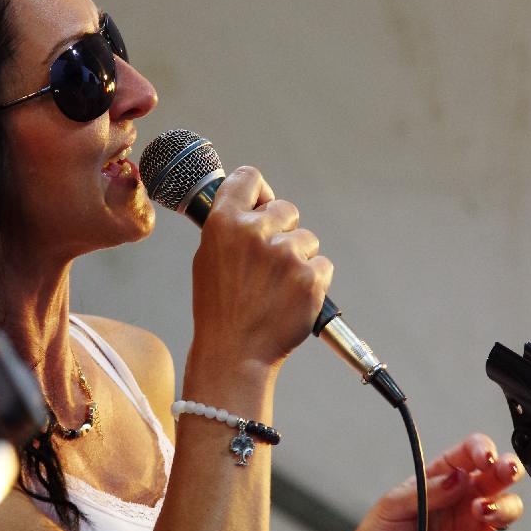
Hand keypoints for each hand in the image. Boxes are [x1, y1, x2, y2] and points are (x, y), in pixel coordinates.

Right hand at [191, 166, 332, 369]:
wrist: (236, 353)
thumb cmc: (219, 309)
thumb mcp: (208, 259)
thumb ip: (229, 227)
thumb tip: (253, 207)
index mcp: (224, 223)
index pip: (249, 178)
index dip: (259, 192)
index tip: (261, 206)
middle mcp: (256, 232)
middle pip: (286, 209)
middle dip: (283, 231)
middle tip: (268, 264)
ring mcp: (286, 254)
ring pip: (307, 239)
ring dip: (298, 259)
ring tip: (276, 288)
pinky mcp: (311, 277)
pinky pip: (322, 265)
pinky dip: (313, 281)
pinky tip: (291, 299)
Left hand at [327, 434, 524, 530]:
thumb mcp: (395, 504)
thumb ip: (428, 490)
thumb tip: (460, 477)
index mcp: (444, 477)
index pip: (471, 453)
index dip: (482, 449)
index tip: (484, 457)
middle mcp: (464, 499)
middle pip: (500, 477)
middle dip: (509, 469)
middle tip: (504, 471)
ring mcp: (471, 528)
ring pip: (508, 510)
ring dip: (502, 507)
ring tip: (479, 509)